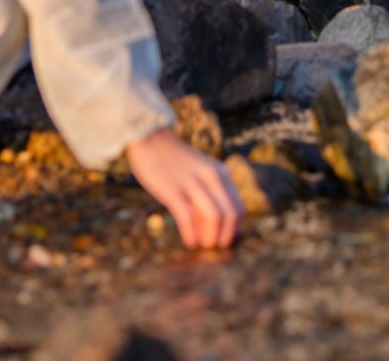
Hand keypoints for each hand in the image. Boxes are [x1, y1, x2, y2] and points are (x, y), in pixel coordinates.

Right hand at [125, 130, 242, 249]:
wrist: (150, 140)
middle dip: (225, 237)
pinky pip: (188, 218)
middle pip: (230, 215)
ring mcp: (192, 183)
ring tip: (202, 246)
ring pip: (214, 217)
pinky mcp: (173, 190)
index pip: (238, 208)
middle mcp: (211, 177)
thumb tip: (218, 223)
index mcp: (221, 174)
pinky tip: (189, 241)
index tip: (224, 241)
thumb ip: (212, 190)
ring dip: (211, 238)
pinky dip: (192, 234)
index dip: (234, 229)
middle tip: (215, 248)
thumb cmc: (175, 161)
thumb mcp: (202, 171)